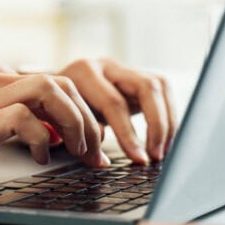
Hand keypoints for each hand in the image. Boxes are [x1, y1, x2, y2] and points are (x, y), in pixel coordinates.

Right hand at [0, 67, 109, 185]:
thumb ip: (3, 119)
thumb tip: (42, 134)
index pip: (54, 81)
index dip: (80, 111)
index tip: (90, 142)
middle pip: (62, 82)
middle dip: (87, 119)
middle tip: (94, 153)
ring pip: (50, 91)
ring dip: (74, 123)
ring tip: (77, 152)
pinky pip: (23, 119)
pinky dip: (41, 140)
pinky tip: (39, 159)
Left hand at [58, 58, 175, 163]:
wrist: (56, 92)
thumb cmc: (58, 110)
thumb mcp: (63, 119)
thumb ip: (82, 131)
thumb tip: (102, 147)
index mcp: (84, 72)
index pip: (114, 103)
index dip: (128, 134)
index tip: (139, 159)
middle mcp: (107, 65)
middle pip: (146, 87)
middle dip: (156, 125)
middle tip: (156, 155)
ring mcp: (124, 68)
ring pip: (159, 86)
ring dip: (167, 120)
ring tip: (164, 150)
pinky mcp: (137, 76)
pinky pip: (162, 91)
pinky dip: (168, 116)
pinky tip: (165, 139)